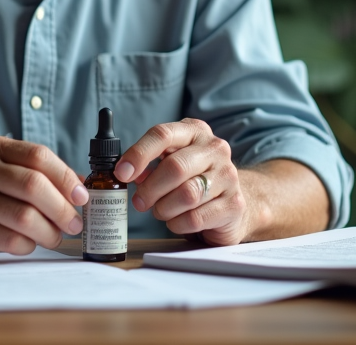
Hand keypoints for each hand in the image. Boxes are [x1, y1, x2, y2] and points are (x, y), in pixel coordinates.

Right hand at [0, 136, 89, 258]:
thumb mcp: (6, 169)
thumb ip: (41, 174)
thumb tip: (83, 187)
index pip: (38, 156)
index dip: (66, 178)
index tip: (82, 196)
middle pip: (33, 186)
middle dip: (62, 208)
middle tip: (74, 223)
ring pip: (24, 217)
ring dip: (49, 231)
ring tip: (56, 237)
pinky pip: (10, 240)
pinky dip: (28, 245)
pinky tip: (30, 243)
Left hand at [114, 118, 248, 246]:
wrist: (231, 203)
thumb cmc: (193, 180)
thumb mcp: (170, 164)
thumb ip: (149, 165)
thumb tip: (126, 172)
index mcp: (195, 132)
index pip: (163, 134)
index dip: (138, 154)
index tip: (122, 173)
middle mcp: (215, 149)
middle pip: (175, 167)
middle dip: (151, 189)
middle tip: (140, 202)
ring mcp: (228, 176)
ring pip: (187, 194)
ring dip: (165, 208)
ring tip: (161, 211)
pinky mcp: (234, 204)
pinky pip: (196, 217)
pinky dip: (178, 224)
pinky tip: (177, 222)